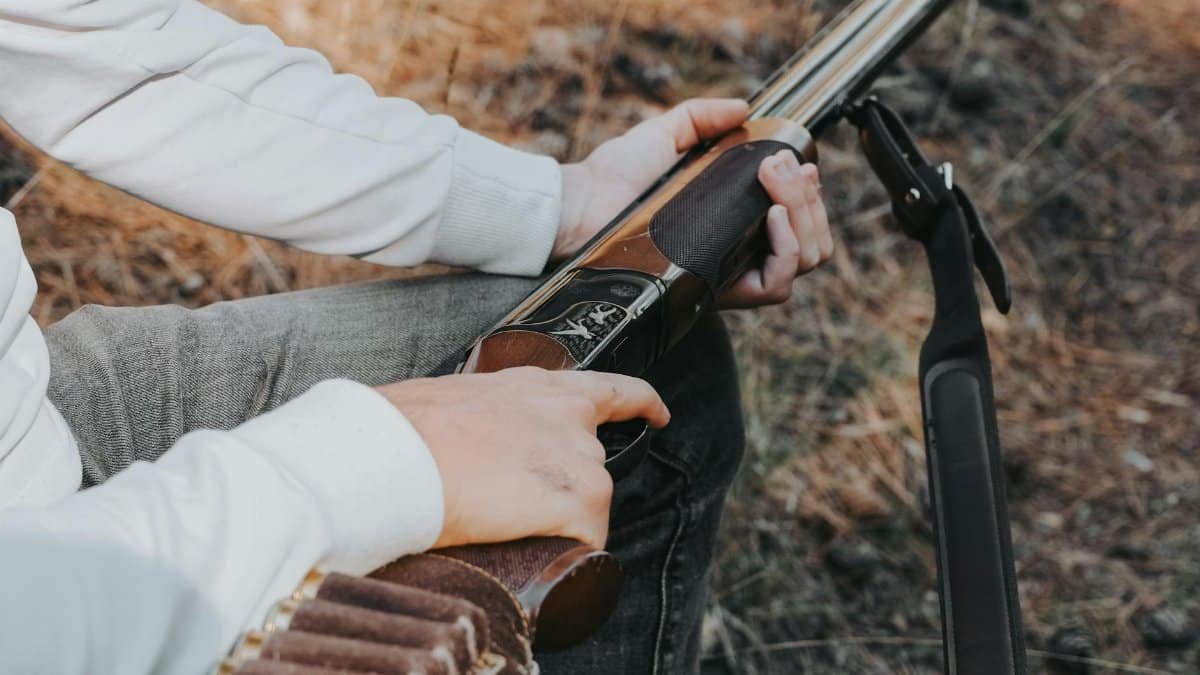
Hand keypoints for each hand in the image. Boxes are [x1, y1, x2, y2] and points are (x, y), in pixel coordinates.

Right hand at [375, 367, 669, 549]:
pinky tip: (541, 557)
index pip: (607, 388)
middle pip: (590, 463)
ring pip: (589, 503)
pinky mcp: (580, 496)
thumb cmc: (401, 431)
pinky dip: (570, 553)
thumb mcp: (447, 403)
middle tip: (520, 508)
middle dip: (564, 489)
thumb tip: (453, 444)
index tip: (657, 413)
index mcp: (534, 387)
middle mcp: (567, 416)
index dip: (640, 402)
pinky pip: (591, 538)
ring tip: (509, 532)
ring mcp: (579, 456)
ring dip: (561, 523)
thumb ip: (470, 417)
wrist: (399, 456)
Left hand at [555, 98, 832, 309]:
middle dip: (809, 200)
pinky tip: (772, 212)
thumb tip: (745, 108)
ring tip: (777, 182)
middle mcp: (735, 255)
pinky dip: (786, 246)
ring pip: (801, 261)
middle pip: (809, 244)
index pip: (796, 225)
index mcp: (730, 226)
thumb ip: (701, 117)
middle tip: (784, 166)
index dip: (809, 198)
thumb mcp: (663, 135)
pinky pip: (775, 285)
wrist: (580, 207)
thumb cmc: (612, 179)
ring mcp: (728, 276)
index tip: (801, 164)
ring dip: (803, 215)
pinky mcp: (715, 290)